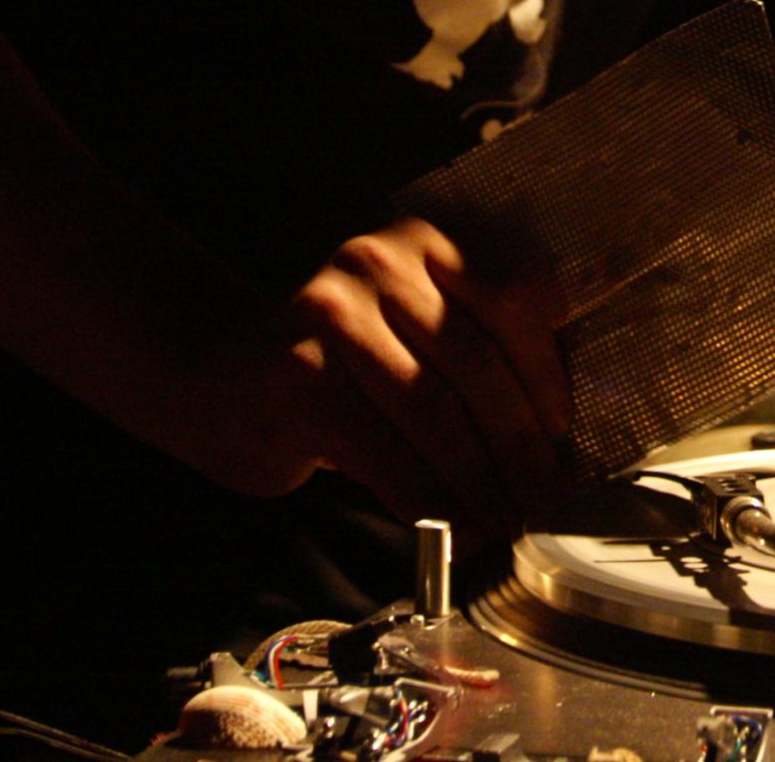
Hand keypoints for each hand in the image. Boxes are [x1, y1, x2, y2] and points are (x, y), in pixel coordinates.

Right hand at [206, 218, 572, 533]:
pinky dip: (430, 502)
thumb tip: (553, 430)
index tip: (566, 433)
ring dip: (480, 482)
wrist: (208, 368)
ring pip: (435, 412)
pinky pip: (386, 453)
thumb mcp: (405, 328)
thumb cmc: (330, 361)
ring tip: (504, 522)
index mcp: (423, 242)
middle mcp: (379, 262)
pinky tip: (453, 531)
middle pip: (477, 362)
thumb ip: (470, 351)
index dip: (548, 373)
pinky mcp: (301, 377)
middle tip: (545, 496)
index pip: (515, 295)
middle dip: (521, 443)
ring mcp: (334, 315)